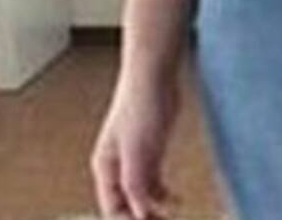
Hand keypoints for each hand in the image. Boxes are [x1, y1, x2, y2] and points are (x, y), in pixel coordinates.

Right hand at [90, 77, 182, 218]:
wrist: (153, 75)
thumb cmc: (140, 104)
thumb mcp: (137, 149)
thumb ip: (135, 182)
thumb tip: (138, 212)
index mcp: (106, 167)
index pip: (112, 209)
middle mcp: (117, 166)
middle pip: (125, 206)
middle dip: (141, 219)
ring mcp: (135, 159)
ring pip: (140, 196)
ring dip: (153, 210)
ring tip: (170, 219)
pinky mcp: (151, 151)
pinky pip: (153, 182)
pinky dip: (162, 194)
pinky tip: (175, 200)